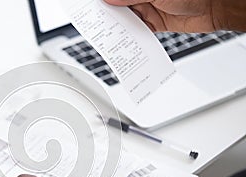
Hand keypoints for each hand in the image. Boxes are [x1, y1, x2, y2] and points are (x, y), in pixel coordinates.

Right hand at [105, 0, 245, 31]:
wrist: (216, 8)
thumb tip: (109, 0)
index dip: (105, 1)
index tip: (91, 7)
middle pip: (119, 3)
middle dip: (108, 12)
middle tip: (95, 21)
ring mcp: (149, 7)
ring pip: (126, 17)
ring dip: (118, 25)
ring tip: (106, 33)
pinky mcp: (154, 22)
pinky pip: (138, 29)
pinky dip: (130, 36)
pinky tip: (123, 39)